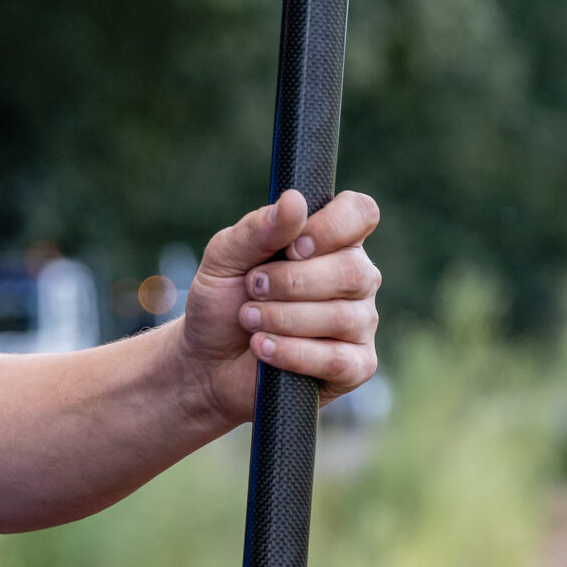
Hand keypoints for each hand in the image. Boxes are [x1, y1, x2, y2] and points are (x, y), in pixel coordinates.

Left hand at [178, 188, 381, 424]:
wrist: (206, 361)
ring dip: (282, 318)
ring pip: (342, 316)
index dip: (330, 228)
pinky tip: (263, 347)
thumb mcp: (224, 257)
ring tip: (248, 319)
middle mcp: (355, 278)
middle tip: (253, 287)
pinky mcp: (355, 366)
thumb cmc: (223, 301)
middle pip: (352, 270)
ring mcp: (359, 323)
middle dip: (290, 282)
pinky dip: (291, 353)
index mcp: (331, 241)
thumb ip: (257, 229)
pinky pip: (337, 359)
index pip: (360, 214)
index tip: (291, 247)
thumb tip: (294, 200)